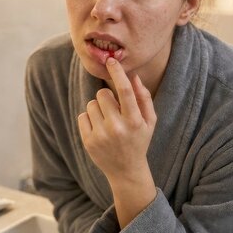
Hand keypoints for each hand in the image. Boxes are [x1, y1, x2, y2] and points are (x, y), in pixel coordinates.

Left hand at [77, 57, 156, 226]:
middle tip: (114, 110)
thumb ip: (143, 97)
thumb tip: (133, 76)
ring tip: (107, 122)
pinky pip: (82, 115)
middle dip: (107, 97)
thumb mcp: (149, 121)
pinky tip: (99, 130)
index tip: (111, 61)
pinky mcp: (88, 141)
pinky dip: (89, 119)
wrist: (126, 171)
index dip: (118, 73)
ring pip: (91, 104)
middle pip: (103, 93)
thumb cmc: (139, 140)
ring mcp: (101, 136)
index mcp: (134, 121)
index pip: (125, 91)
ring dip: (98, 108)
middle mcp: (117, 128)